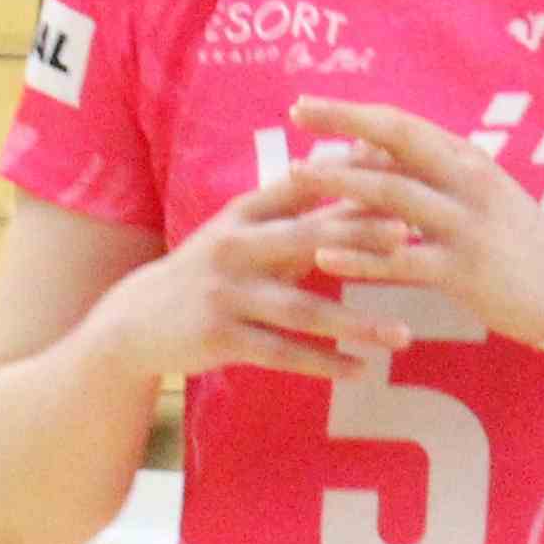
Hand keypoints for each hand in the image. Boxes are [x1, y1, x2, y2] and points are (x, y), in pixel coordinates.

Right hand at [85, 161, 413, 386]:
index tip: (401, 173)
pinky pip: (281, 353)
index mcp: (242, 214)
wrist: (134, 324)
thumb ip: (295, 214)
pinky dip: (323, 363)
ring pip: (301, 310)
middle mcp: (233, 248)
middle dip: (358, 237)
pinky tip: (359, 370)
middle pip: (305, 239)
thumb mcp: (242, 235)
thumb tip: (361, 179)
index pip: (302, 186)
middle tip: (410, 240)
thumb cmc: (208, 274)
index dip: (349, 177)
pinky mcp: (218, 337)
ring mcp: (225, 294)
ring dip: (356, 323)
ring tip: (404, 335)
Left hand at [286, 99, 543, 347]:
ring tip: (294, 174)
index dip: (352, 112)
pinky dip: (361, 258)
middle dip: (343, 126)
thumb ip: (420, 171)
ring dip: (341, 183)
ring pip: (394, 197)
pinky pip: (402, 261)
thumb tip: (358, 150)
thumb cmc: (508, 237)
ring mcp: (466, 225)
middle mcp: (467, 182)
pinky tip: (323, 258)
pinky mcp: (463, 271)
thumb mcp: (471, 193)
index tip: (304, 104)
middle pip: (396, 145)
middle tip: (294, 117)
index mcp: (466, 159)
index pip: (402, 124)